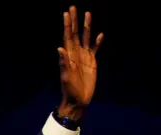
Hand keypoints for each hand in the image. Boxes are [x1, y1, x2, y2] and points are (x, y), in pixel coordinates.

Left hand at [57, 5, 103, 119]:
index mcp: (69, 55)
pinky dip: (97, 41)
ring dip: (86, 26)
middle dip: (74, 21)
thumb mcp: (66, 77)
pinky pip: (95, 49)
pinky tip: (100, 34)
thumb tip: (60, 49)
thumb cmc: (69, 90)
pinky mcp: (92, 62)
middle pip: (75, 33)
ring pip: (85, 38)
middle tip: (73, 7)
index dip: (67, 25)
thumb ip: (63, 63)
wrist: (78, 99)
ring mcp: (84, 56)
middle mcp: (76, 53)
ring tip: (87, 13)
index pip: (67, 37)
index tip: (66, 13)